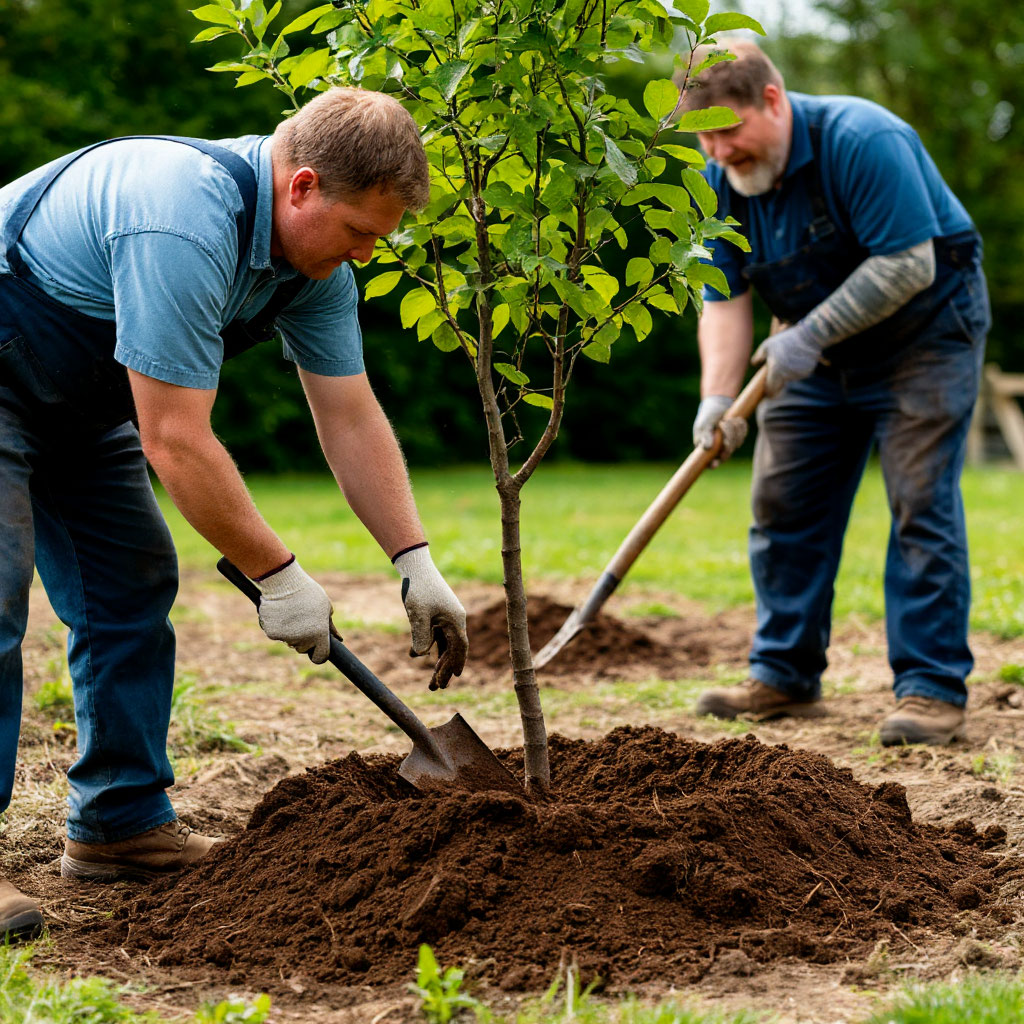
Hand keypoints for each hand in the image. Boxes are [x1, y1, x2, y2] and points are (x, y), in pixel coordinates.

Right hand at [256, 559, 333, 663]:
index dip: (319, 653)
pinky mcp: (271, 633)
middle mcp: (303, 639)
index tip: (316, 648)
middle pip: (303, 649)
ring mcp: (286, 638)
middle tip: (302, 620)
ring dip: (290, 632)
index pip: (320, 656)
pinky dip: (276, 627)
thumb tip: (338, 639)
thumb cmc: (308, 592)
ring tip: (290, 613)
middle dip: (303, 639)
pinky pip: (275, 635)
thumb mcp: (325, 607)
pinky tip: (279, 613)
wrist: (284, 582)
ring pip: (289, 641)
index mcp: (319, 634)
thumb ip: (330, 625)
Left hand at [393, 545, 467, 689]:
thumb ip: (420, 636)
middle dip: (445, 669)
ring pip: (444, 644)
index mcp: (455, 620)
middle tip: (437, 688)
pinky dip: (428, 645)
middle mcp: (454, 620)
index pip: (459, 648)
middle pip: (453, 650)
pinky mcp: (436, 614)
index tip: (451, 679)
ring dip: (437, 661)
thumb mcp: (417, 614)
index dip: (455, 664)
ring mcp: (446, 617)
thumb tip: (420, 656)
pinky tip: (414, 654)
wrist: (415, 566)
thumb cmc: (418, 588)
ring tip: (431, 680)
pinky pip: (435, 635)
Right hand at [692, 394, 747, 465]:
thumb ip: (705, 436)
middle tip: (722, 423)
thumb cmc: (707, 416)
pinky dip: (741, 426)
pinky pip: (743, 435)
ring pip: (737, 443)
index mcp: (707, 449)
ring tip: (727, 419)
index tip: (715, 463)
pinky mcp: (738, 436)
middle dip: (727, 436)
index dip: (713, 464)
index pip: (710, 462)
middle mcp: (718, 450)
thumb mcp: (704, 425)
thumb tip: (707, 448)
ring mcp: (729, 444)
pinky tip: (736, 418)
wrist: (717, 405)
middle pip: (727, 452)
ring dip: (734, 429)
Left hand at [751, 322, 822, 396]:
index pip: (771, 388)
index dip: (769, 392)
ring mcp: (798, 374)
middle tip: (778, 368)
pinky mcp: (808, 371)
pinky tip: (797, 358)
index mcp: (776, 370)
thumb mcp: (767, 345)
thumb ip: (758, 356)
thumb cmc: (785, 340)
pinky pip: (800, 373)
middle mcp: (787, 375)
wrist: (808, 336)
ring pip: (790, 378)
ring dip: (788, 372)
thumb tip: (754, 364)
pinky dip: (797, 369)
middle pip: (781, 383)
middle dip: (778, 380)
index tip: (768, 394)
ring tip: (789, 358)